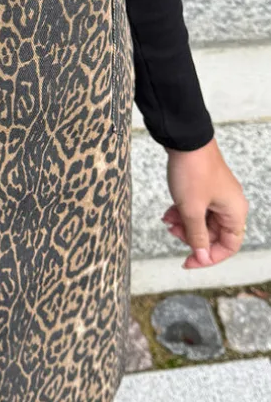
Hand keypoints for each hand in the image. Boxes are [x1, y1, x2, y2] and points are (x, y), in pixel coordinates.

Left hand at [162, 136, 248, 268]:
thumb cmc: (192, 173)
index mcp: (235, 212)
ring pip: (203, 221)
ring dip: (184, 224)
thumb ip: (197, 236)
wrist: (185, 139)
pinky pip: (197, 208)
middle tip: (172, 232)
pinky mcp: (205, 187)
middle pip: (214, 234)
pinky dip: (183, 212)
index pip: (228, 246)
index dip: (208, 257)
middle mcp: (230, 205)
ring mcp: (218, 195)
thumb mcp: (192, 210)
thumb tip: (202, 257)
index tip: (187, 261)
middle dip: (191, 237)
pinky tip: (168, 212)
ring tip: (167, 220)